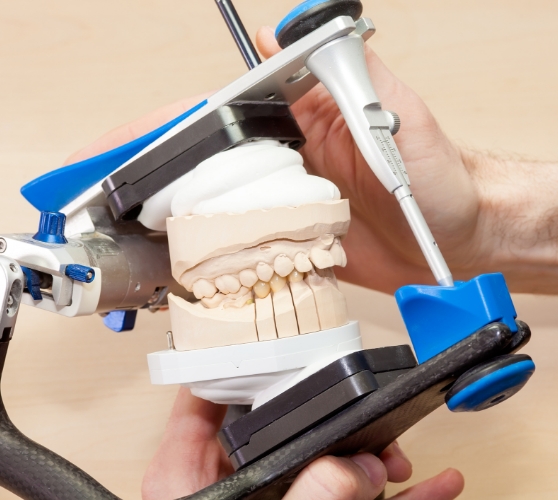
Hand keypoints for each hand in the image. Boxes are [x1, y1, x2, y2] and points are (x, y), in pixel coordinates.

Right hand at [66, 27, 557, 293]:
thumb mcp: (400, 117)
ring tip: (127, 243)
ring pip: (215, 209)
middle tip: (100, 206)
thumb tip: (297, 27)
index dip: (160, 132)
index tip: (117, 152)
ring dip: (169, 223)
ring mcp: (286, 203)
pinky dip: (210, 256)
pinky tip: (184, 269)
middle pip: (201, 166)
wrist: (459, 238)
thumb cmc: (440, 178)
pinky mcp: (295, 240)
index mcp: (299, 121)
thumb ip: (351, 75)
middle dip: (145, 182)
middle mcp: (285, 160)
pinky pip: (244, 246)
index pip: (217, 117)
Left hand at [141, 388, 462, 499]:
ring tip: (402, 458)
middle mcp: (233, 480)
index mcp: (190, 472)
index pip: (204, 395)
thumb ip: (302, 499)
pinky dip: (390, 497)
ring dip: (369, 455)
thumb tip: (349, 467)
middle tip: (365, 423)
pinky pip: (350, 497)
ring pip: (325, 459)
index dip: (235, 360)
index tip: (272, 340)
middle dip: (331, 418)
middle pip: (279, 421)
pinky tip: (428, 489)